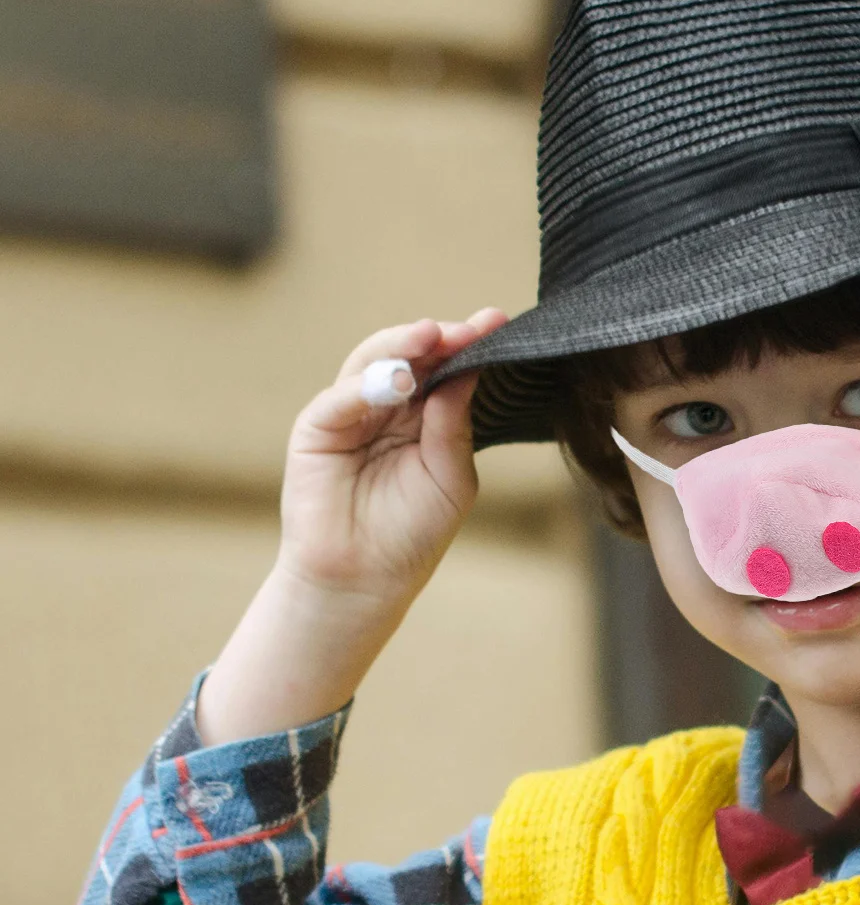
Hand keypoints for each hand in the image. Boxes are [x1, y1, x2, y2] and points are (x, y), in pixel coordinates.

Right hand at [196, 309, 505, 745]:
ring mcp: (351, 413)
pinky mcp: (317, 429)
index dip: (467, 345)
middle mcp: (387, 407)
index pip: (445, 369)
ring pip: (372, 363)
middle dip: (439, 338)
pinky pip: (340, 398)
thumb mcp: (450, 475)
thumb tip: (466, 371)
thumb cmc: (411, 534)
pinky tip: (396, 382)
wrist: (364, 581)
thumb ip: (455, 425)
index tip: (497, 323)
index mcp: (425, 416)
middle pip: (410, 356)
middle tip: (469, 326)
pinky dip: (365, 385)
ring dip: (402, 348)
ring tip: (432, 339)